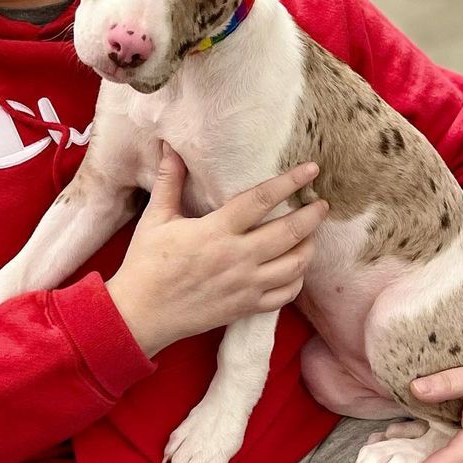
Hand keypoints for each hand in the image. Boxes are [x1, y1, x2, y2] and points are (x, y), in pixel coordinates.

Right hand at [107, 148, 328, 356]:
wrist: (140, 315)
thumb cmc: (146, 264)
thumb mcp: (155, 219)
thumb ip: (169, 182)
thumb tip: (171, 147)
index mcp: (216, 231)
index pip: (261, 200)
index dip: (289, 181)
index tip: (311, 169)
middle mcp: (237, 258)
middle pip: (289, 232)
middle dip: (312, 216)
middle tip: (322, 204)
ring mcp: (245, 286)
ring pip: (295, 265)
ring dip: (308, 247)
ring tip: (311, 235)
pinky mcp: (246, 308)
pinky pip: (285, 295)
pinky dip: (297, 280)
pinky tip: (295, 268)